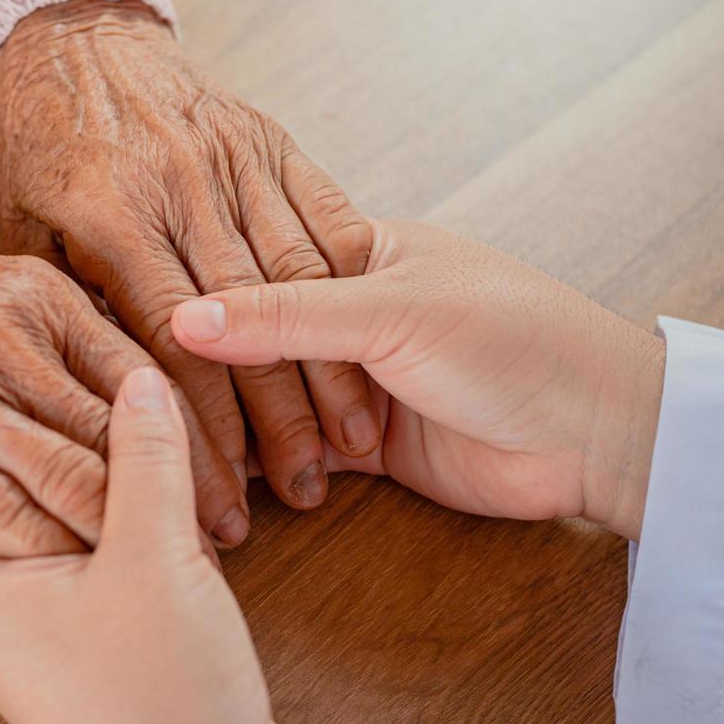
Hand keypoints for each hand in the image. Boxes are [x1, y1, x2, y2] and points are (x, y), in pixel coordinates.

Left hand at [0, 0, 380, 512]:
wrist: (78, 36)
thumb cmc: (42, 146)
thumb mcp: (24, 230)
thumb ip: (64, 305)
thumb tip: (101, 401)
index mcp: (113, 219)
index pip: (174, 351)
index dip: (206, 439)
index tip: (224, 504)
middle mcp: (182, 190)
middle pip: (247, 328)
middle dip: (277, 426)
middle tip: (300, 495)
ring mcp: (235, 160)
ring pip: (300, 283)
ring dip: (328, 373)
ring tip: (345, 448)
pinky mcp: (273, 141)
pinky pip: (328, 222)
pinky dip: (351, 295)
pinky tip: (366, 348)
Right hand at [0, 206, 247, 556]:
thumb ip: (66, 333)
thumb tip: (148, 386)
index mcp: (38, 295)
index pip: (147, 376)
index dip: (201, 435)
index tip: (239, 480)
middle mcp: (3, 340)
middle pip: (122, 432)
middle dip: (182, 492)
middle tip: (228, 534)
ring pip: (69, 475)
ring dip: (125, 531)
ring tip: (174, 567)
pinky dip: (47, 546)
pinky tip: (82, 570)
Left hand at [0, 366, 293, 723]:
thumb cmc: (163, 690)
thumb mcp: (154, 552)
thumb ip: (144, 458)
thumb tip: (137, 380)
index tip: (3, 385)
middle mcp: (3, 628)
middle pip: (7, 515)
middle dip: (50, 464)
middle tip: (85, 408)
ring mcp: (50, 654)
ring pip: (61, 552)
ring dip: (101, 510)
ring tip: (146, 468)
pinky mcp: (100, 669)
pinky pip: (99, 588)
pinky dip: (128, 553)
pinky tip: (173, 535)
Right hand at [171, 218, 665, 540]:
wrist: (597, 432)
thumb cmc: (513, 340)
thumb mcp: (391, 311)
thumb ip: (285, 314)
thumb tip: (183, 315)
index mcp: (352, 249)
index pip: (251, 265)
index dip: (194, 291)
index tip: (127, 312)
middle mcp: (346, 311)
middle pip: (251, 336)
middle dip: (202, 368)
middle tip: (133, 396)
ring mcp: (353, 379)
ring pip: (266, 395)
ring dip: (226, 421)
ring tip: (158, 443)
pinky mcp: (364, 445)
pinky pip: (292, 449)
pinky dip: (257, 464)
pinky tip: (208, 474)